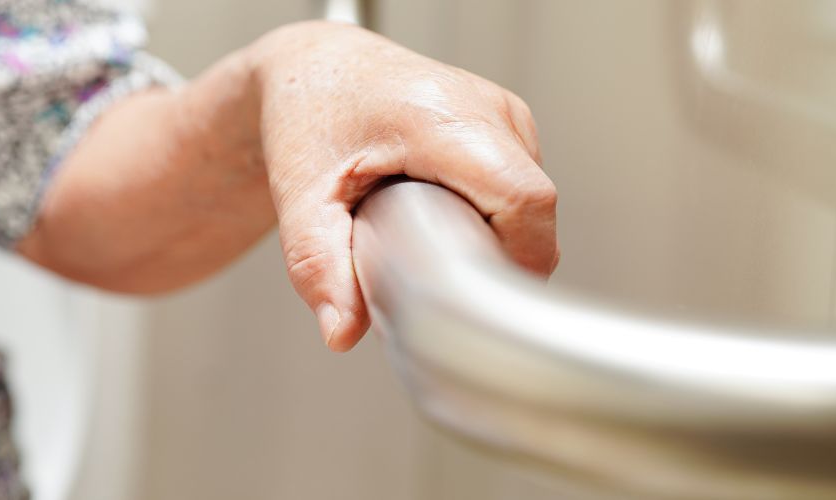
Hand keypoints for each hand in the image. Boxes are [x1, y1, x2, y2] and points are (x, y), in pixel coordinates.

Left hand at [251, 21, 558, 351]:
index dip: (513, 259)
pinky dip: (496, 220)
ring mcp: (506, 114)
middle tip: (436, 276)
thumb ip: (318, 266)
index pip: (523, 199)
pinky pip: (526, 191)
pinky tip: (446, 217)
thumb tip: (343, 331)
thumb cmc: (308, 110)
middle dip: (496, 260)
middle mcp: (486, 107)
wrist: (315, 68)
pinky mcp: (510, 125)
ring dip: (496, 240)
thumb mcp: (300, 195)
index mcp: (441, 116)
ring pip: (535, 206)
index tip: (474, 294)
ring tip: (433, 238)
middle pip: (535, 211)